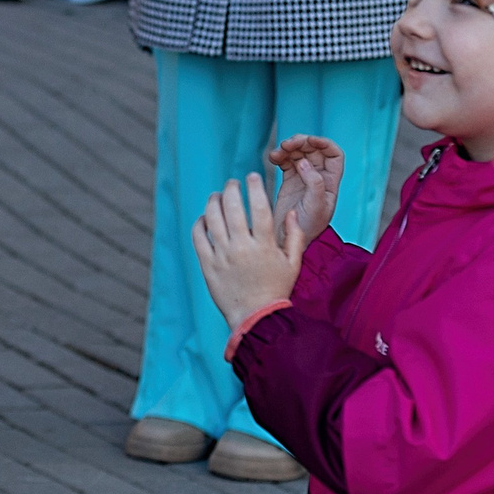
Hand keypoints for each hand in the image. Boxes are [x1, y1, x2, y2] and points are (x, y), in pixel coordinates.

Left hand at [192, 173, 310, 333]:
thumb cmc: (276, 289)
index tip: (252, 176)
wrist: (255, 317)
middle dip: (231, 188)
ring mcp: (222, 256)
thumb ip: (295, 235)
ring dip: (214, 200)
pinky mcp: (208, 265)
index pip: (259, 206)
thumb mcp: (293, 263)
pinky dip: (200, 222)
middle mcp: (242, 247)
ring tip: (217, 195)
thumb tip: (290, 211)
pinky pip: (198, 236)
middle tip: (233, 183)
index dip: (255, 186)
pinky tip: (206, 217)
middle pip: (232, 206)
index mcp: (265, 245)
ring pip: (212, 217)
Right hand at [266, 134, 344, 246]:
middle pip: (314, 150)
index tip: (310, 141)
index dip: (324, 143)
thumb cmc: (307, 228)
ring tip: (278, 152)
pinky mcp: (289, 181)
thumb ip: (314, 184)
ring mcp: (303, 178)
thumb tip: (304, 163)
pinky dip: (280, 156)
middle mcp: (318, 178)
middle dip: (302, 143)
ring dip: (289, 148)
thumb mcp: (315, 207)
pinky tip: (273, 158)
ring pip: (299, 153)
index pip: (334, 155)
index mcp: (330, 183)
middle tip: (288, 144)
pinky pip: (286, 162)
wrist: (288, 241)